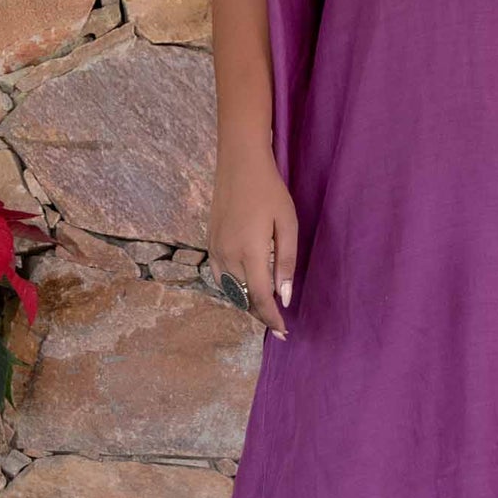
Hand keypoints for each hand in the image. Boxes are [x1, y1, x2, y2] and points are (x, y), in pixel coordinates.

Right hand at [208, 142, 296, 339]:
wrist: (239, 164)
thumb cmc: (270, 191)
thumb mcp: (287, 224)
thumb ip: (285, 262)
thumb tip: (285, 297)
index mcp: (250, 252)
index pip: (260, 298)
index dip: (272, 319)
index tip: (284, 332)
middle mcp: (228, 256)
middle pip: (244, 298)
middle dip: (261, 315)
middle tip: (279, 326)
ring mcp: (215, 250)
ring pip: (230, 291)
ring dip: (247, 303)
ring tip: (265, 310)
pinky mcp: (209, 244)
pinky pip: (220, 277)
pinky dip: (233, 289)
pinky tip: (246, 289)